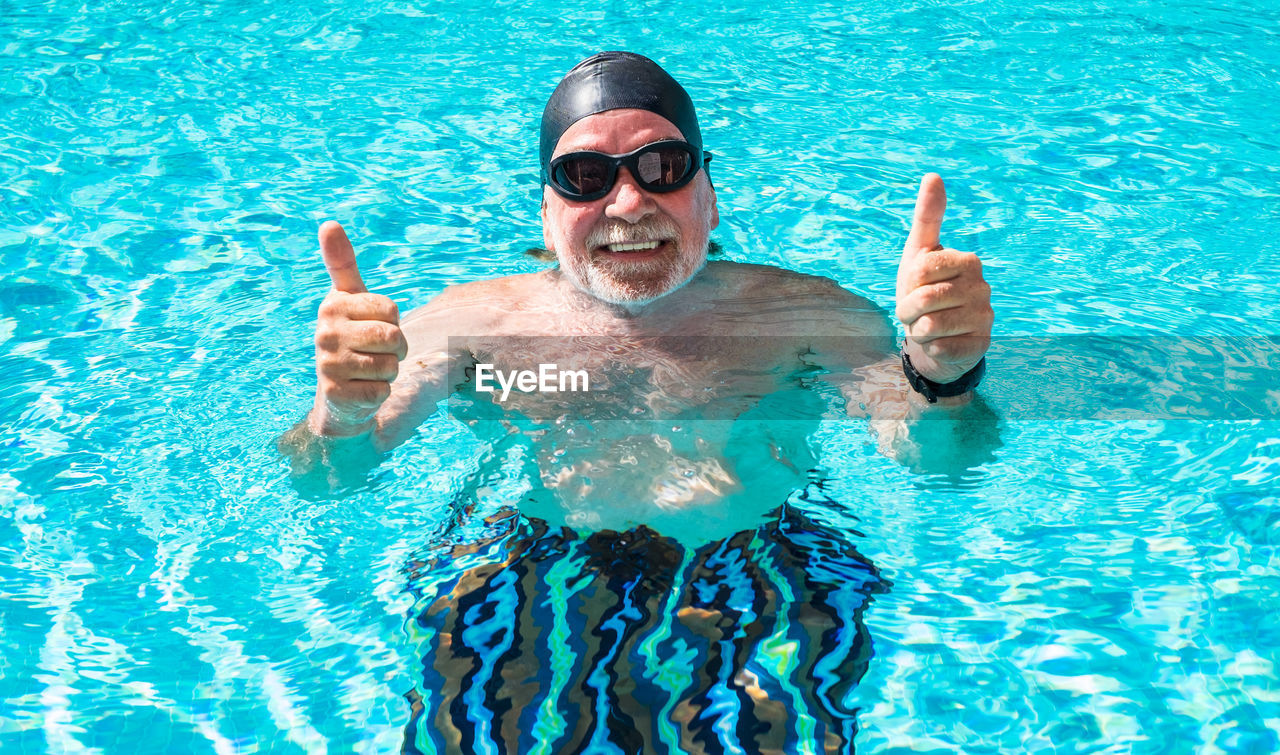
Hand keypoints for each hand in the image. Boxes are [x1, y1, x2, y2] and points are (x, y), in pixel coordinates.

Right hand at [310, 221, 407, 434]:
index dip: (393, 322)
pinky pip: (381, 390)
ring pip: (390, 365)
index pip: (390, 309)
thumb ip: (342, 263)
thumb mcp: (350, 300)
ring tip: (369, 371)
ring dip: (388, 372)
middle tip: (377, 353)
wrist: (338, 396)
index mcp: (332, 305)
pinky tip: (362, 390)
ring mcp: (328, 365)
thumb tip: (328, 222)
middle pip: (393, 337)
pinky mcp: (337, 394)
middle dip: (396, 349)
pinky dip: (380, 392)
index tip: (374, 326)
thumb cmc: (352, 339)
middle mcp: (324, 333)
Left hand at [895, 174, 991, 383]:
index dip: (907, 284)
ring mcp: (985, 318)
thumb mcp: (919, 252)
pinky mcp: (981, 346)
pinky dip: (930, 349)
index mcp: (968, 261)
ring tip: (925, 327)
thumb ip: (927, 217)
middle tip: (914, 313)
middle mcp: (983, 287)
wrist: (933, 335)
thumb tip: (933, 175)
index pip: (921, 270)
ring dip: (917, 330)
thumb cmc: (923, 289)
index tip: (913, 287)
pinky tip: (939, 343)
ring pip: (931, 326)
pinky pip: (942, 350)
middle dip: (907, 311)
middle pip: (924, 299)